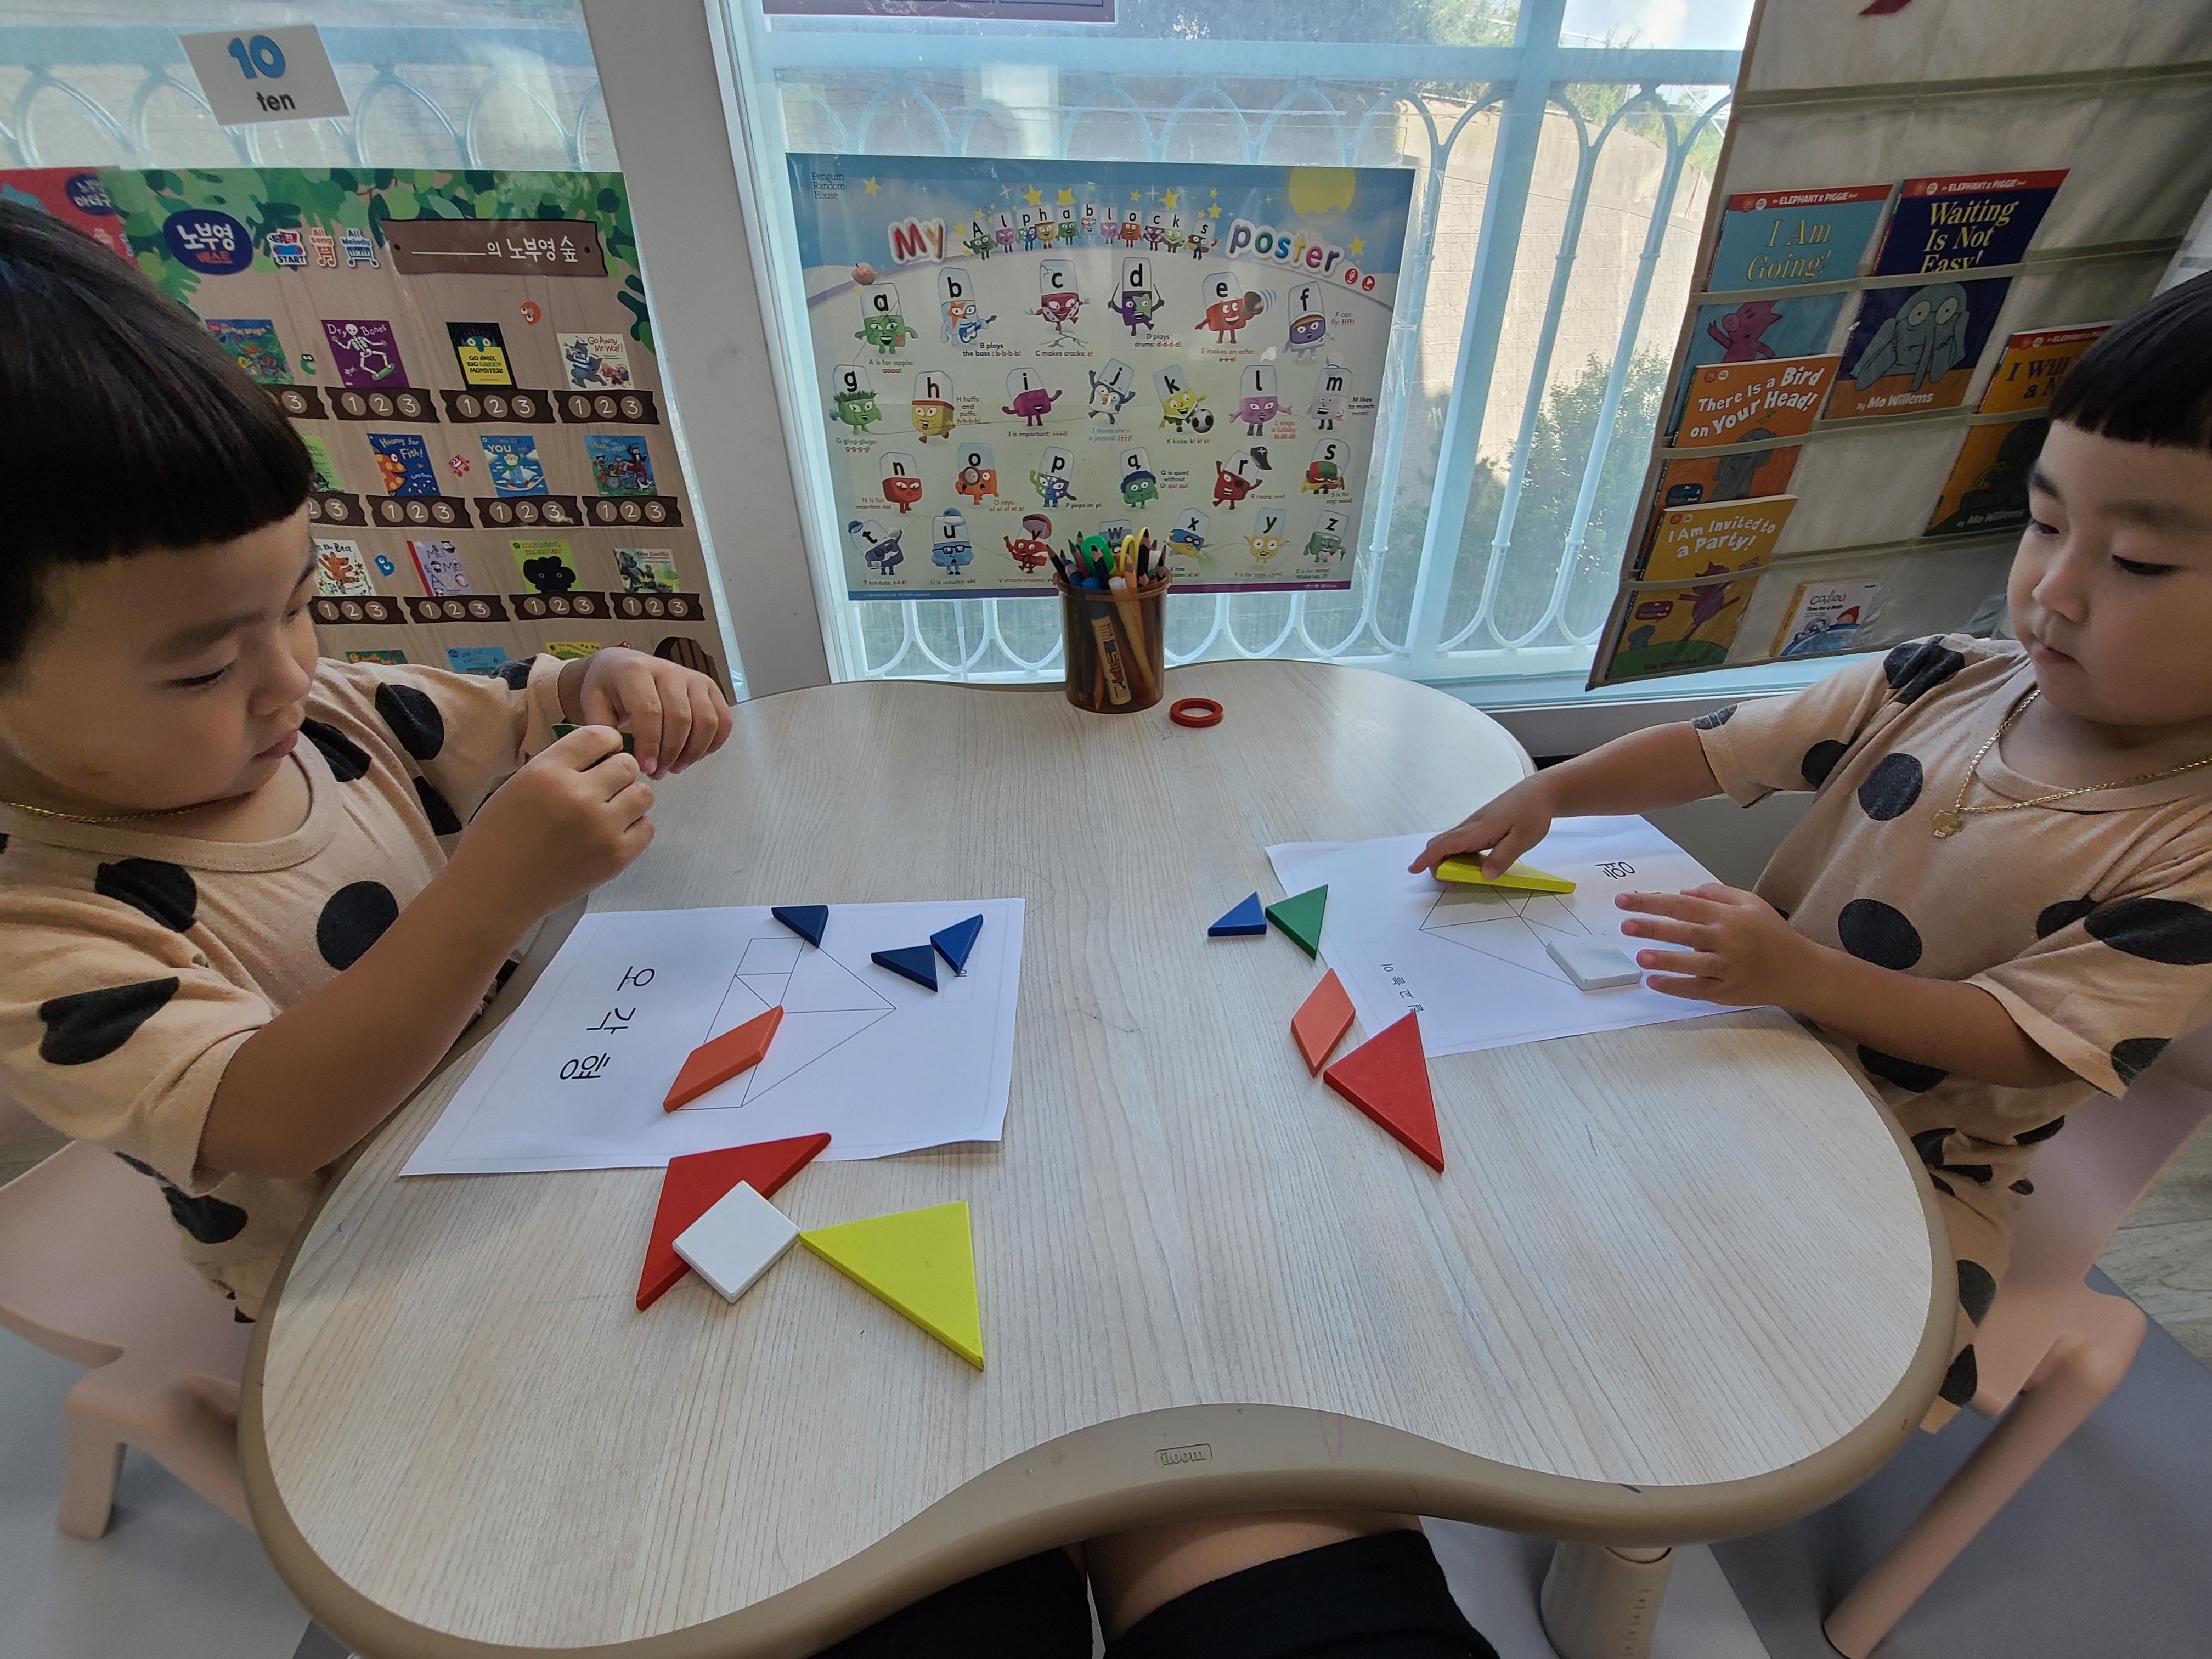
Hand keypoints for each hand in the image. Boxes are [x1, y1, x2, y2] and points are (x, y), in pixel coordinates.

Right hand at [443, 726, 654, 932]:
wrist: (493, 891)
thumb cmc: (499, 837)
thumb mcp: (519, 784)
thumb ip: (561, 765)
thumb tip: (604, 751)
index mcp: (548, 772)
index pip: (599, 736)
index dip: (607, 743)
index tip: (604, 753)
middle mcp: (577, 795)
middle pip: (628, 764)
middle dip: (619, 773)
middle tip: (604, 788)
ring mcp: (600, 827)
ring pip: (643, 794)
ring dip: (630, 799)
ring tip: (609, 811)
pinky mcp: (614, 857)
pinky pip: (647, 828)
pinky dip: (634, 829)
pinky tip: (611, 834)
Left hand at [568, 647, 733, 778]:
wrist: (621, 668)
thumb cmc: (607, 688)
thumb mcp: (593, 706)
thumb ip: (604, 732)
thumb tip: (622, 759)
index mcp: (635, 671)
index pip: (650, 711)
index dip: (650, 744)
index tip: (646, 767)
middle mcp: (667, 670)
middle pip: (681, 718)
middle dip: (671, 753)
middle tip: (658, 772)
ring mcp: (692, 677)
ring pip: (706, 721)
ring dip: (693, 752)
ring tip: (674, 766)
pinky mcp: (708, 687)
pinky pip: (723, 719)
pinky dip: (713, 743)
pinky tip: (694, 754)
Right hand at [1409, 776, 1555, 876]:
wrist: (1538, 793)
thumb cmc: (1532, 813)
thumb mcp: (1523, 839)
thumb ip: (1503, 857)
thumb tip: (1485, 875)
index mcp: (1478, 830)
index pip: (1445, 845)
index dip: (1427, 858)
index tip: (1413, 868)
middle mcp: (1471, 827)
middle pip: (1440, 845)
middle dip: (1434, 864)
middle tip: (1450, 882)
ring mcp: (1473, 826)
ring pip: (1449, 844)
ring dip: (1446, 860)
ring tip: (1461, 877)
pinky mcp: (1479, 827)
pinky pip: (1459, 842)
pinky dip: (1456, 855)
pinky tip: (1471, 864)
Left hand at [1615, 882, 1815, 1003]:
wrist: (1801, 971)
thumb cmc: (1771, 933)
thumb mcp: (1750, 903)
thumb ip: (1716, 894)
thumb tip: (1681, 893)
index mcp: (1729, 916)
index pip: (1683, 906)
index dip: (1652, 902)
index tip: (1624, 900)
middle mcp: (1728, 941)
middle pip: (1685, 932)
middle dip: (1653, 928)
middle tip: (1625, 925)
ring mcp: (1728, 968)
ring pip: (1692, 964)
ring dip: (1666, 960)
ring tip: (1640, 956)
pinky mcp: (1727, 992)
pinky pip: (1697, 990)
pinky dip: (1675, 987)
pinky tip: (1653, 983)